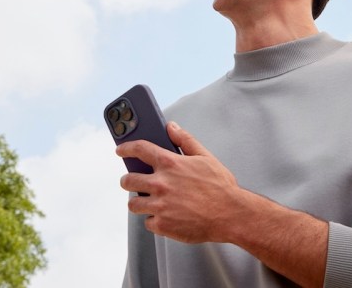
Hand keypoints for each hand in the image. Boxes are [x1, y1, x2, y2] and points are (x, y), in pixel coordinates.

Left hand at [116, 122, 246, 243]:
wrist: (230, 215)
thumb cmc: (221, 187)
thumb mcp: (206, 157)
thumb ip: (186, 140)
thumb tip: (171, 127)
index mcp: (170, 164)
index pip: (139, 149)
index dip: (126, 148)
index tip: (120, 150)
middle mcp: (161, 184)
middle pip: (128, 180)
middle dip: (128, 180)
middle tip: (133, 182)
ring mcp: (160, 205)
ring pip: (133, 204)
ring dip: (139, 202)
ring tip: (150, 201)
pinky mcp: (162, 225)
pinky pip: (148, 222)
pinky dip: (154, 220)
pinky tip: (165, 216)